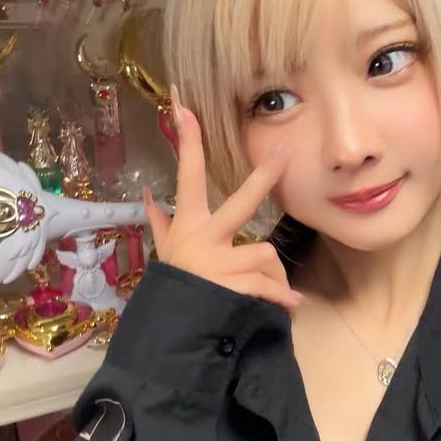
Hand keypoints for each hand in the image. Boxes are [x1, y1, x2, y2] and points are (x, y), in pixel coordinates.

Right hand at [143, 86, 303, 310]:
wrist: (172, 335)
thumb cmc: (174, 290)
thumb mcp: (165, 256)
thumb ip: (161, 225)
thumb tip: (147, 196)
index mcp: (188, 227)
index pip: (187, 175)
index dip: (186, 140)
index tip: (183, 105)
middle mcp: (202, 240)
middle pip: (241, 203)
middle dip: (263, 179)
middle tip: (282, 155)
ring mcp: (218, 266)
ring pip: (265, 254)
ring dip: (274, 276)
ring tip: (274, 293)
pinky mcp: (233, 290)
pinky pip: (270, 286)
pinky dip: (282, 298)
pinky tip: (292, 306)